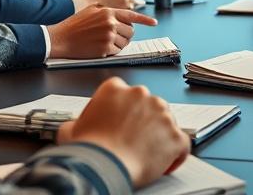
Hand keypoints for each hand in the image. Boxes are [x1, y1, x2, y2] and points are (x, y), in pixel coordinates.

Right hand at [47, 5, 156, 58]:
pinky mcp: (106, 48)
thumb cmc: (74, 25)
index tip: (154, 22)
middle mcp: (111, 22)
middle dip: (125, 35)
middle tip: (113, 37)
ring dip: (118, 44)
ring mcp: (109, 35)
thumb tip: (118, 15)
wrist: (61, 38)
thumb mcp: (91, 10)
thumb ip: (106, 10)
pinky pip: (117, 51)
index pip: (132, 16)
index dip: (145, 20)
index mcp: (109, 11)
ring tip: (104, 42)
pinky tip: (100, 47)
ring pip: (125, 43)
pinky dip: (111, 51)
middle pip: (131, 32)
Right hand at [57, 77, 188, 187]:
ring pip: (166, 122)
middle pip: (148, 105)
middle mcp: (141, 94)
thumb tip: (74, 127)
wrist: (104, 164)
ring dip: (160, 135)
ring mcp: (161, 113)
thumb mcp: (70, 129)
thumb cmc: (88, 148)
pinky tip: (166, 162)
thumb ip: (76, 122)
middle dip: (144, 121)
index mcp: (115, 88)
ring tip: (148, 154)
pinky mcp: (175, 135)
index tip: (121, 125)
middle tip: (134, 141)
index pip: (124, 95)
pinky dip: (176, 154)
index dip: (123, 112)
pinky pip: (182, 144)